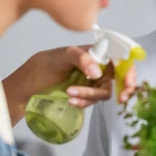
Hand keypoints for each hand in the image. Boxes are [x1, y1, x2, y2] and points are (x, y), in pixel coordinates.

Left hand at [3, 46, 135, 125]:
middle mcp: (97, 67)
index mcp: (96, 53)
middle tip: (121, 99)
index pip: (120, 58)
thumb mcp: (61, 56)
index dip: (129, 70)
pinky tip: (71, 100)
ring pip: (104, 92)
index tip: (129, 83)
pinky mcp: (85, 96)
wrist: (26, 88)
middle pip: (118, 79)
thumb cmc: (43, 65)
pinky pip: (92, 102)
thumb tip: (98, 72)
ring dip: (90, 95)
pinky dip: (84, 102)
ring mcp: (91, 83)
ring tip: (70, 94)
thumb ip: (81, 58)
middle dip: (121, 89)